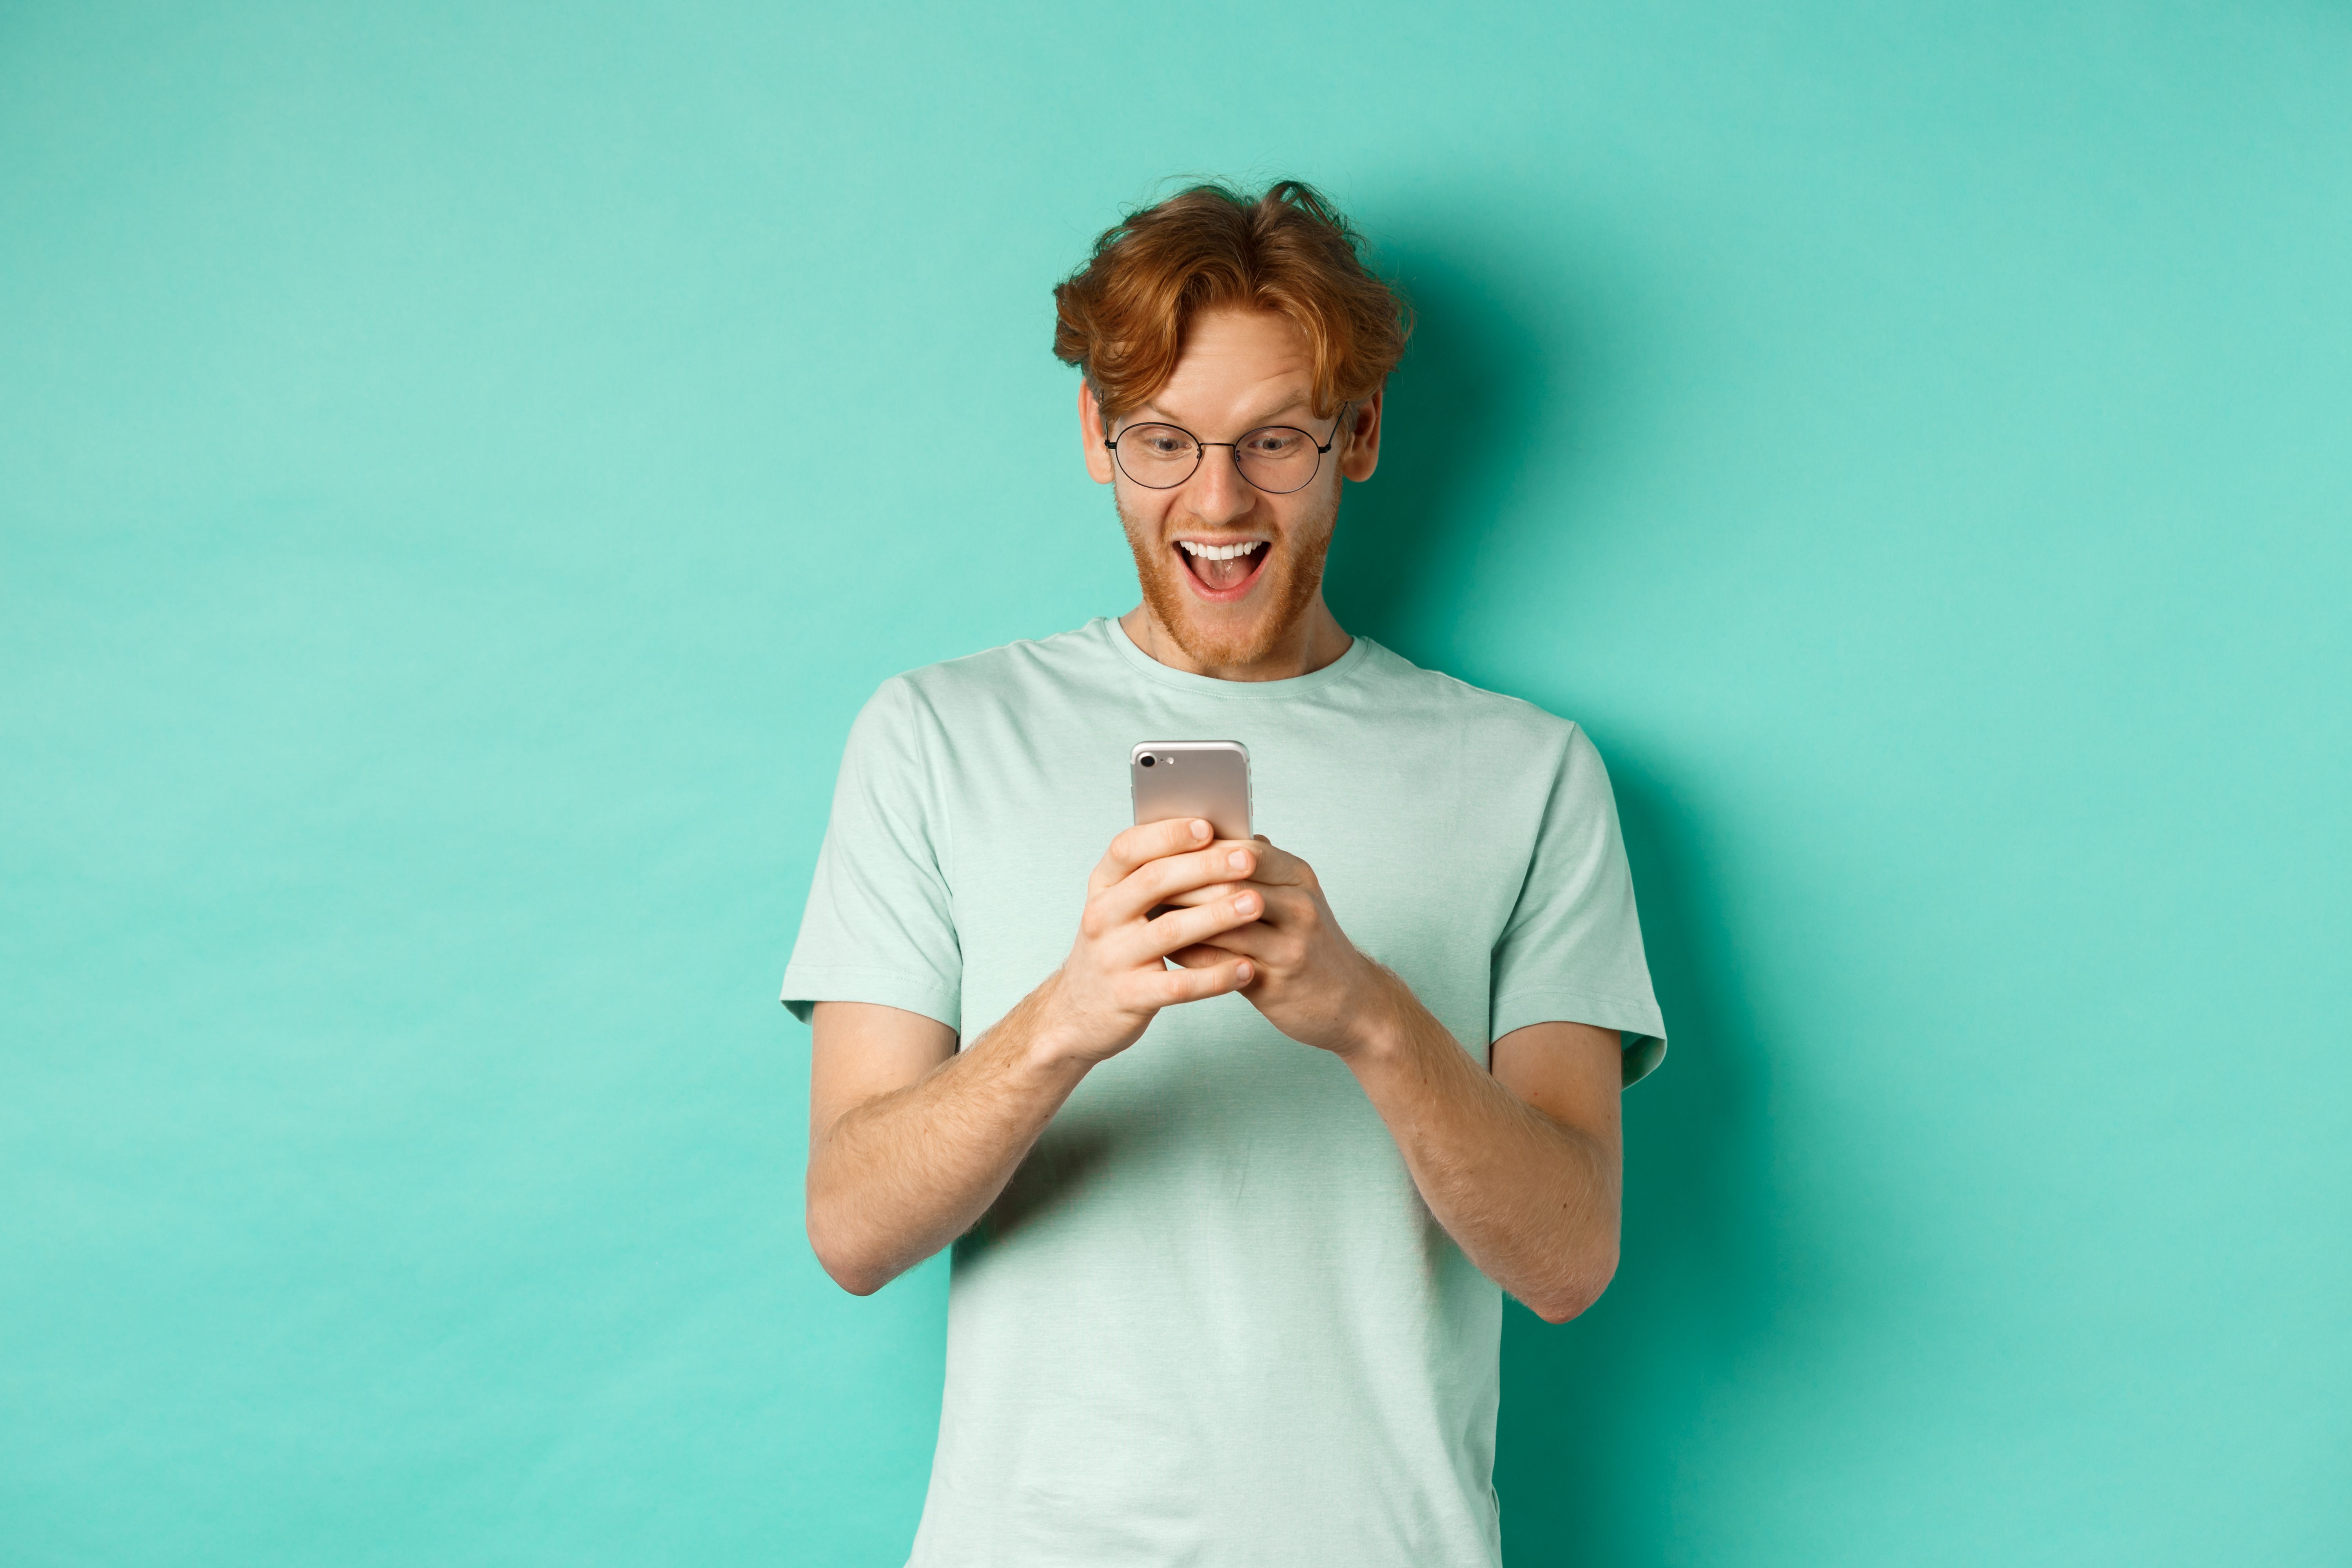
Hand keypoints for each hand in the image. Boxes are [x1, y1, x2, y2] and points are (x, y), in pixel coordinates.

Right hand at [1029, 818, 1266, 1067]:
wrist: (1078, 1011)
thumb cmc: (1117, 946)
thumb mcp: (1122, 905)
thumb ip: (1157, 875)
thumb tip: (1218, 839)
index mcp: (1102, 885)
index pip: (1128, 847)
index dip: (1168, 834)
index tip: (1208, 825)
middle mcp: (1102, 916)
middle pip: (1154, 882)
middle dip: (1206, 866)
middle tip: (1248, 858)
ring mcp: (1113, 958)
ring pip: (1169, 931)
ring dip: (1217, 915)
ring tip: (1256, 904)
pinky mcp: (1129, 996)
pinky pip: (1178, 985)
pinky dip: (1215, 976)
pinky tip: (1247, 968)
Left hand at [1167, 837, 1396, 1056]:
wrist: (1353, 1004)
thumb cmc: (1311, 944)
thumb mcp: (1295, 897)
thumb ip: (1258, 869)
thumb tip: (1210, 835)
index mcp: (1298, 876)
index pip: (1242, 849)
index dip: (1198, 849)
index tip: (1158, 849)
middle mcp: (1299, 905)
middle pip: (1228, 881)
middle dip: (1180, 881)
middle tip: (1140, 882)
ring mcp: (1290, 945)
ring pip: (1221, 921)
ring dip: (1179, 917)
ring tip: (1146, 914)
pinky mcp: (1276, 982)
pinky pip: (1221, 963)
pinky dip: (1190, 955)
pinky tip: (1167, 951)